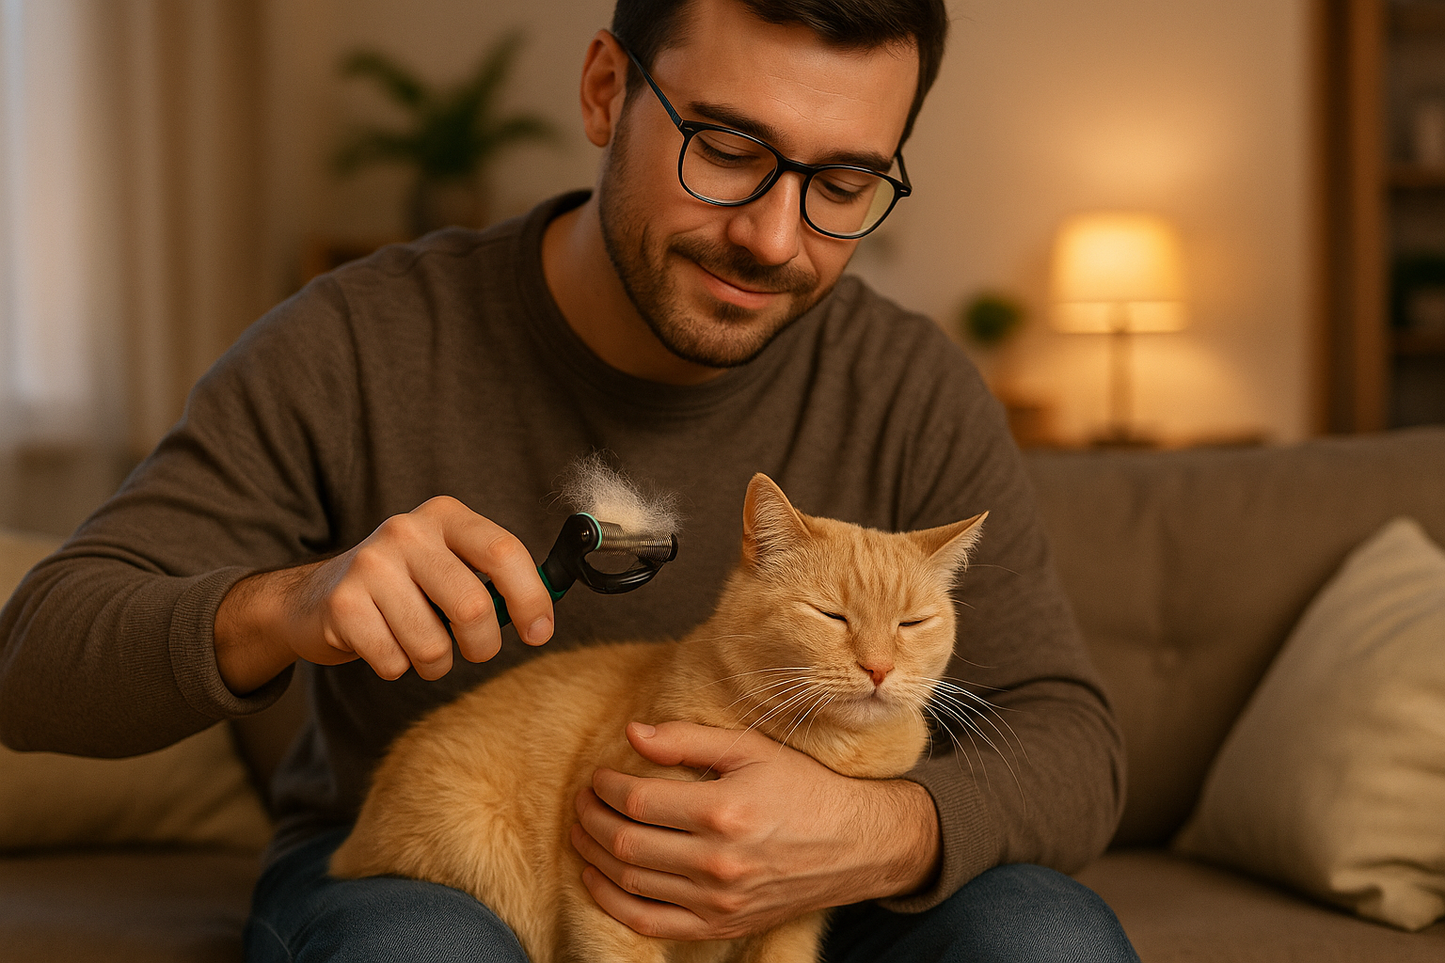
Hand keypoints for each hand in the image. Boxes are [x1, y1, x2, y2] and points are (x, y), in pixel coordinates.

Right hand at [215, 495, 553, 692]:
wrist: (314, 597)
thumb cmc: (403, 587)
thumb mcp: (449, 564)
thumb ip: (495, 581)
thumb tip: (542, 615)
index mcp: (445, 516)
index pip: (504, 552)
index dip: (531, 598)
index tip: (540, 632)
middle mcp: (407, 530)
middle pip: (473, 606)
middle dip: (482, 644)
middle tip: (475, 650)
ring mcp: (370, 564)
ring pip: (433, 644)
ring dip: (435, 662)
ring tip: (419, 645)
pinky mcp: (342, 603)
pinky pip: (394, 661)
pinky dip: (397, 667)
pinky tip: (383, 644)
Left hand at [570, 721, 940, 940]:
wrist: (856, 843)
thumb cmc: (803, 787)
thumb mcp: (751, 748)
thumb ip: (689, 739)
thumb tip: (633, 732)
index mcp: (724, 810)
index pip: (637, 801)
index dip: (605, 786)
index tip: (598, 775)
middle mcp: (718, 861)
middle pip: (625, 843)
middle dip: (590, 819)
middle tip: (582, 800)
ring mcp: (718, 900)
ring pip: (629, 883)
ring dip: (594, 856)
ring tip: (583, 831)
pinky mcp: (721, 924)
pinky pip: (649, 923)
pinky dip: (613, 902)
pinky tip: (599, 878)